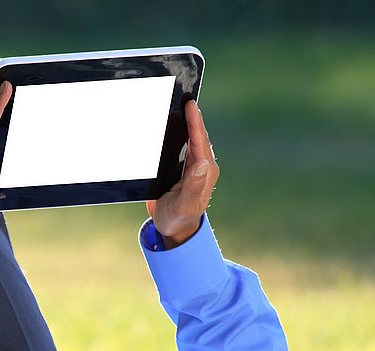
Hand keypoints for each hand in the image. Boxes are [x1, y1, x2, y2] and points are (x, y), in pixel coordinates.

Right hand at [146, 100, 219, 247]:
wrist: (174, 230)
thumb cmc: (179, 219)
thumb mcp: (185, 203)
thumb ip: (194, 185)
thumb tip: (204, 162)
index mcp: (204, 172)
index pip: (199, 141)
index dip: (195, 122)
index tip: (190, 103)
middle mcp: (201, 166)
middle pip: (197, 136)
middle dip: (192, 117)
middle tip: (184, 96)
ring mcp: (192, 168)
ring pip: (190, 140)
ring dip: (186, 123)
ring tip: (179, 105)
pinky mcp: (183, 170)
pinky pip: (183, 147)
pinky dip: (179, 134)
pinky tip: (171, 126)